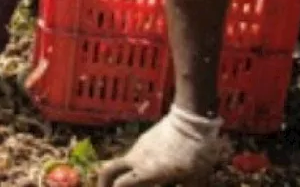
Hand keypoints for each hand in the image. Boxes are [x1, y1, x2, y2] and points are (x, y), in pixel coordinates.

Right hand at [97, 105, 222, 185]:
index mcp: (146, 173)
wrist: (193, 118)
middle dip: (104, 182)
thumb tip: (174, 185)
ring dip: (126, 172)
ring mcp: (140, 145)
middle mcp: (137, 159)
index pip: (120, 185)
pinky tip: (154, 166)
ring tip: (140, 180)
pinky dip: (138, 163)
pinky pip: (137, 153)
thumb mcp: (194, 179)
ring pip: (125, 161)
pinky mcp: (147, 136)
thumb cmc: (195, 153)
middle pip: (108, 170)